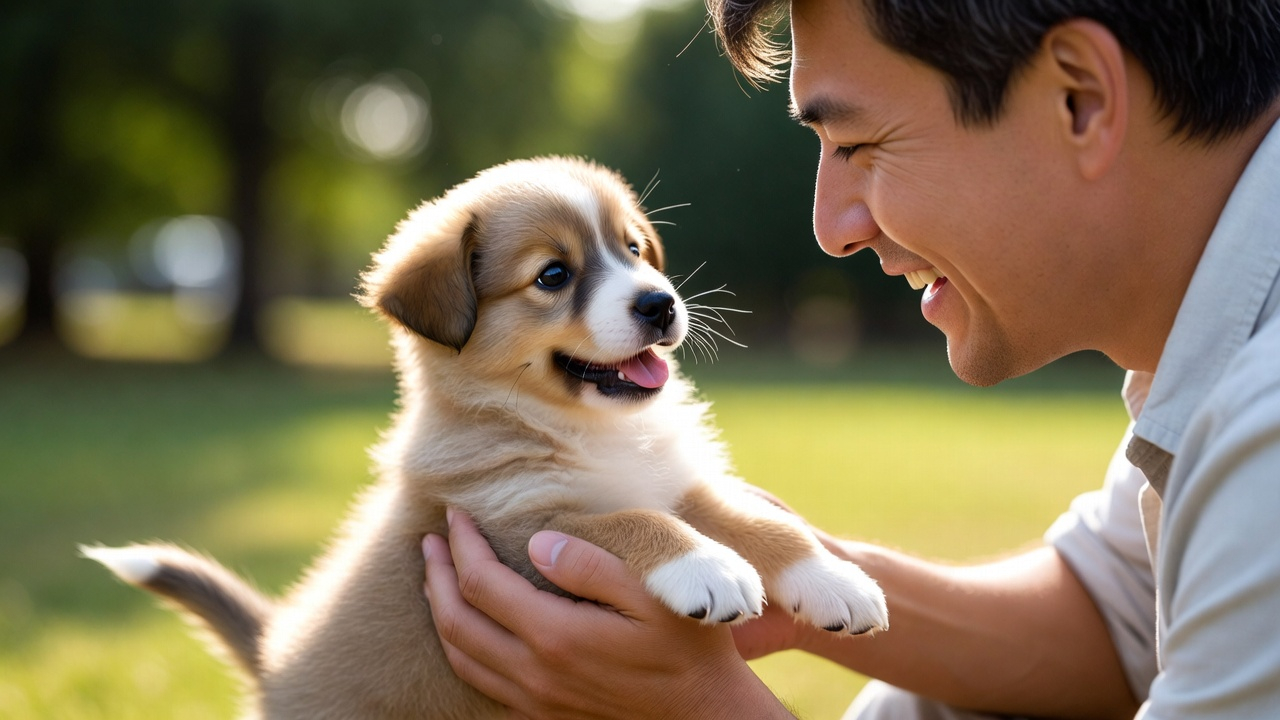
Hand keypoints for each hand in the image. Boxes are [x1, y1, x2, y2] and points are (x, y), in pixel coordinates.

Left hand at [423, 509, 794, 719]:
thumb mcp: (654, 592)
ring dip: (440, 612)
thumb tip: (536, 545)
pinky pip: (482, 682)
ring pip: (461, 656)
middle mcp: (535, 673)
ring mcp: (536, 699)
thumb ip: (591, 565)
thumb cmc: (689, 646)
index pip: (482, 584)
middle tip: (429, 539)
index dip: (461, 545)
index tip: (455, 513)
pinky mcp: (544, 714)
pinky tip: (467, 627)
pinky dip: (461, 648)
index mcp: (556, 636)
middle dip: (436, 575)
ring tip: (436, 577)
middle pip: (456, 621)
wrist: (706, 715)